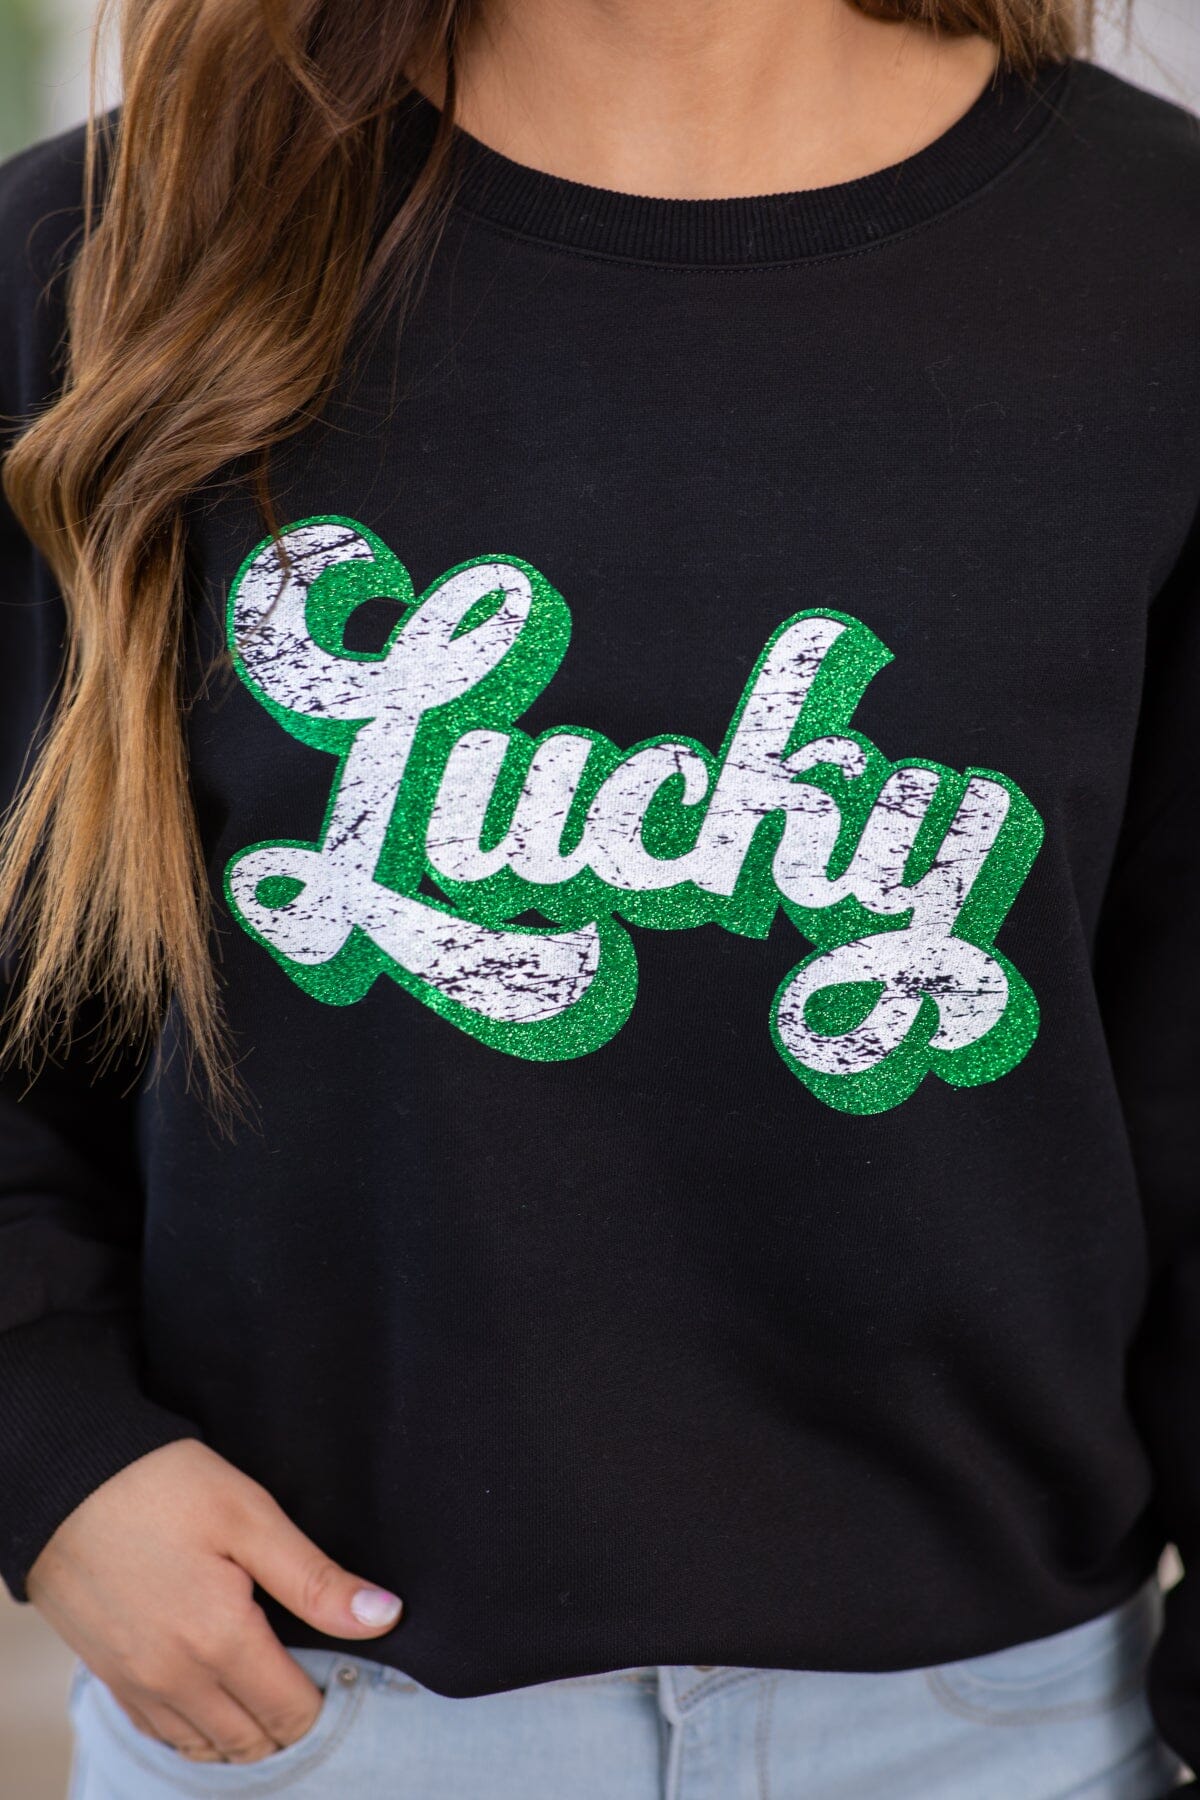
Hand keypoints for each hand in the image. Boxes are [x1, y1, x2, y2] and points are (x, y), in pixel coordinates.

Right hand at [27, 1438, 402, 1763]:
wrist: (66, 1478)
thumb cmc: (163, 1486)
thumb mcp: (251, 1517)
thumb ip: (317, 1579)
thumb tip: (384, 1617)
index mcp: (219, 1642)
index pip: (292, 1714)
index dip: (327, 1700)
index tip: (344, 1669)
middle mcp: (175, 1681)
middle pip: (253, 1743)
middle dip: (290, 1723)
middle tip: (313, 1678)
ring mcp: (137, 1686)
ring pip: (207, 1748)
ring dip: (246, 1734)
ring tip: (271, 1689)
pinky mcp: (110, 1678)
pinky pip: (165, 1735)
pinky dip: (199, 1731)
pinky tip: (218, 1697)